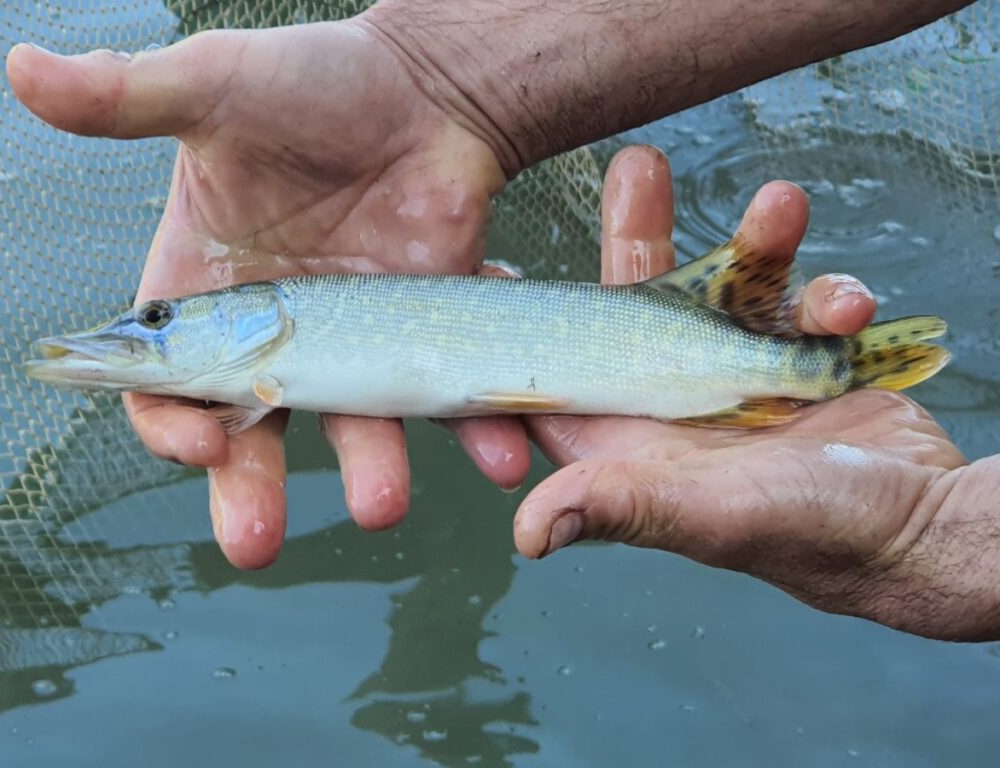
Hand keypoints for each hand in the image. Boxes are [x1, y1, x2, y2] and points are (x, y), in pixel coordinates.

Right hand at [6, 23, 531, 567]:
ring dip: (368, 470)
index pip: (168, 379)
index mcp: (208, 290)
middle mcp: (277, 334)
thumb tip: (22, 70)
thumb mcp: (217, 85)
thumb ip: (131, 97)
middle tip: (254, 545)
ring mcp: (356, 343)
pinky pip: (447, 393)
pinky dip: (472, 428)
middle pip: (251, 428)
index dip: (170, 419)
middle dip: (249, 488)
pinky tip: (498, 455)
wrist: (427, 89)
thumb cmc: (316, 81)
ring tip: (380, 506)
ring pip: (354, 424)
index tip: (198, 445)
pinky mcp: (425, 336)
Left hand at [515, 147, 998, 640]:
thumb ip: (623, 505)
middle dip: (636, 234)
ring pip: (725, 286)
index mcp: (630, 436)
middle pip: (636, 305)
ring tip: (783, 204)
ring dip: (757, 242)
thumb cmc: (807, 534)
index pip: (558, 377)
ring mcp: (740, 374)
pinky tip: (851, 305)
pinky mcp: (801, 358)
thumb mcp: (707, 514)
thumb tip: (528, 534)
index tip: (496, 267)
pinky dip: (831, 294)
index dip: (524, 330)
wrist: (920, 528)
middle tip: (636, 170)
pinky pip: (804, 303)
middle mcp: (675, 398)